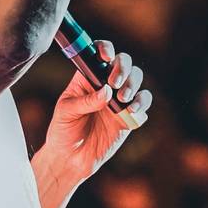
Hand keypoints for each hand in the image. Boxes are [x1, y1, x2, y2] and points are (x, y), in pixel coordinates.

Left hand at [50, 39, 150, 172]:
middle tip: (115, 84)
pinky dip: (141, 105)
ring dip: (133, 86)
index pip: (100, 54)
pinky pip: (143, 105)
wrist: (71, 158)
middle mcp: (106, 84)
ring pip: (137, 80)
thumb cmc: (63, 130)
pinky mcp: (129, 117)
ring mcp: (119, 100)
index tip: (106, 58)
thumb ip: (86, 101)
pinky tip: (131, 112)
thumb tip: (106, 92)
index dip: (106, 49)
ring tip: (123, 100)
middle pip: (124, 63)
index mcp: (88, 77)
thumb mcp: (66, 112)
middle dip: (124, 69)